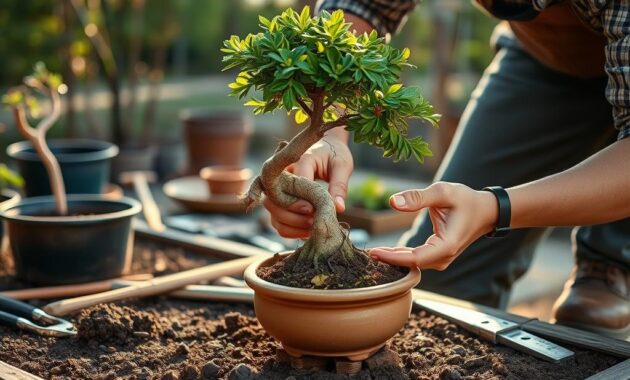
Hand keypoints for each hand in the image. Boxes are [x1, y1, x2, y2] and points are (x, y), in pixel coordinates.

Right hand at [263, 134, 352, 237]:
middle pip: (274, 201)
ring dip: (291, 225)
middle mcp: (282, 175)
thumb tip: (339, 208)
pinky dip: (290, 230)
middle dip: (293, 215)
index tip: (315, 210)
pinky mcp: (280, 201)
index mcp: (298, 161)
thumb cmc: (334, 155)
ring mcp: (278, 189)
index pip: (292, 185)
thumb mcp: (342, 165)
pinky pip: (278, 221)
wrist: (327, 148)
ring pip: (273, 214)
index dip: (301, 202)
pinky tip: (307, 231)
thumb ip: (339, 186)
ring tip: (312, 227)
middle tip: (313, 220)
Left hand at [369, 182, 497, 270]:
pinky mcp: (436, 256)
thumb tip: (392, 201)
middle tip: (362, 252)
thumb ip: (418, 197)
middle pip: (410, 265)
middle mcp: (443, 258)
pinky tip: (382, 252)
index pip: (414, 258)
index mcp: (446, 246)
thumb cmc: (466, 200)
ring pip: (411, 264)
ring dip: (391, 259)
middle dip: (387, 260)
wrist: (486, 211)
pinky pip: (414, 260)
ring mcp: (440, 259)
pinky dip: (399, 256)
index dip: (392, 257)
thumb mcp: (443, 192)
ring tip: (368, 252)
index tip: (372, 252)